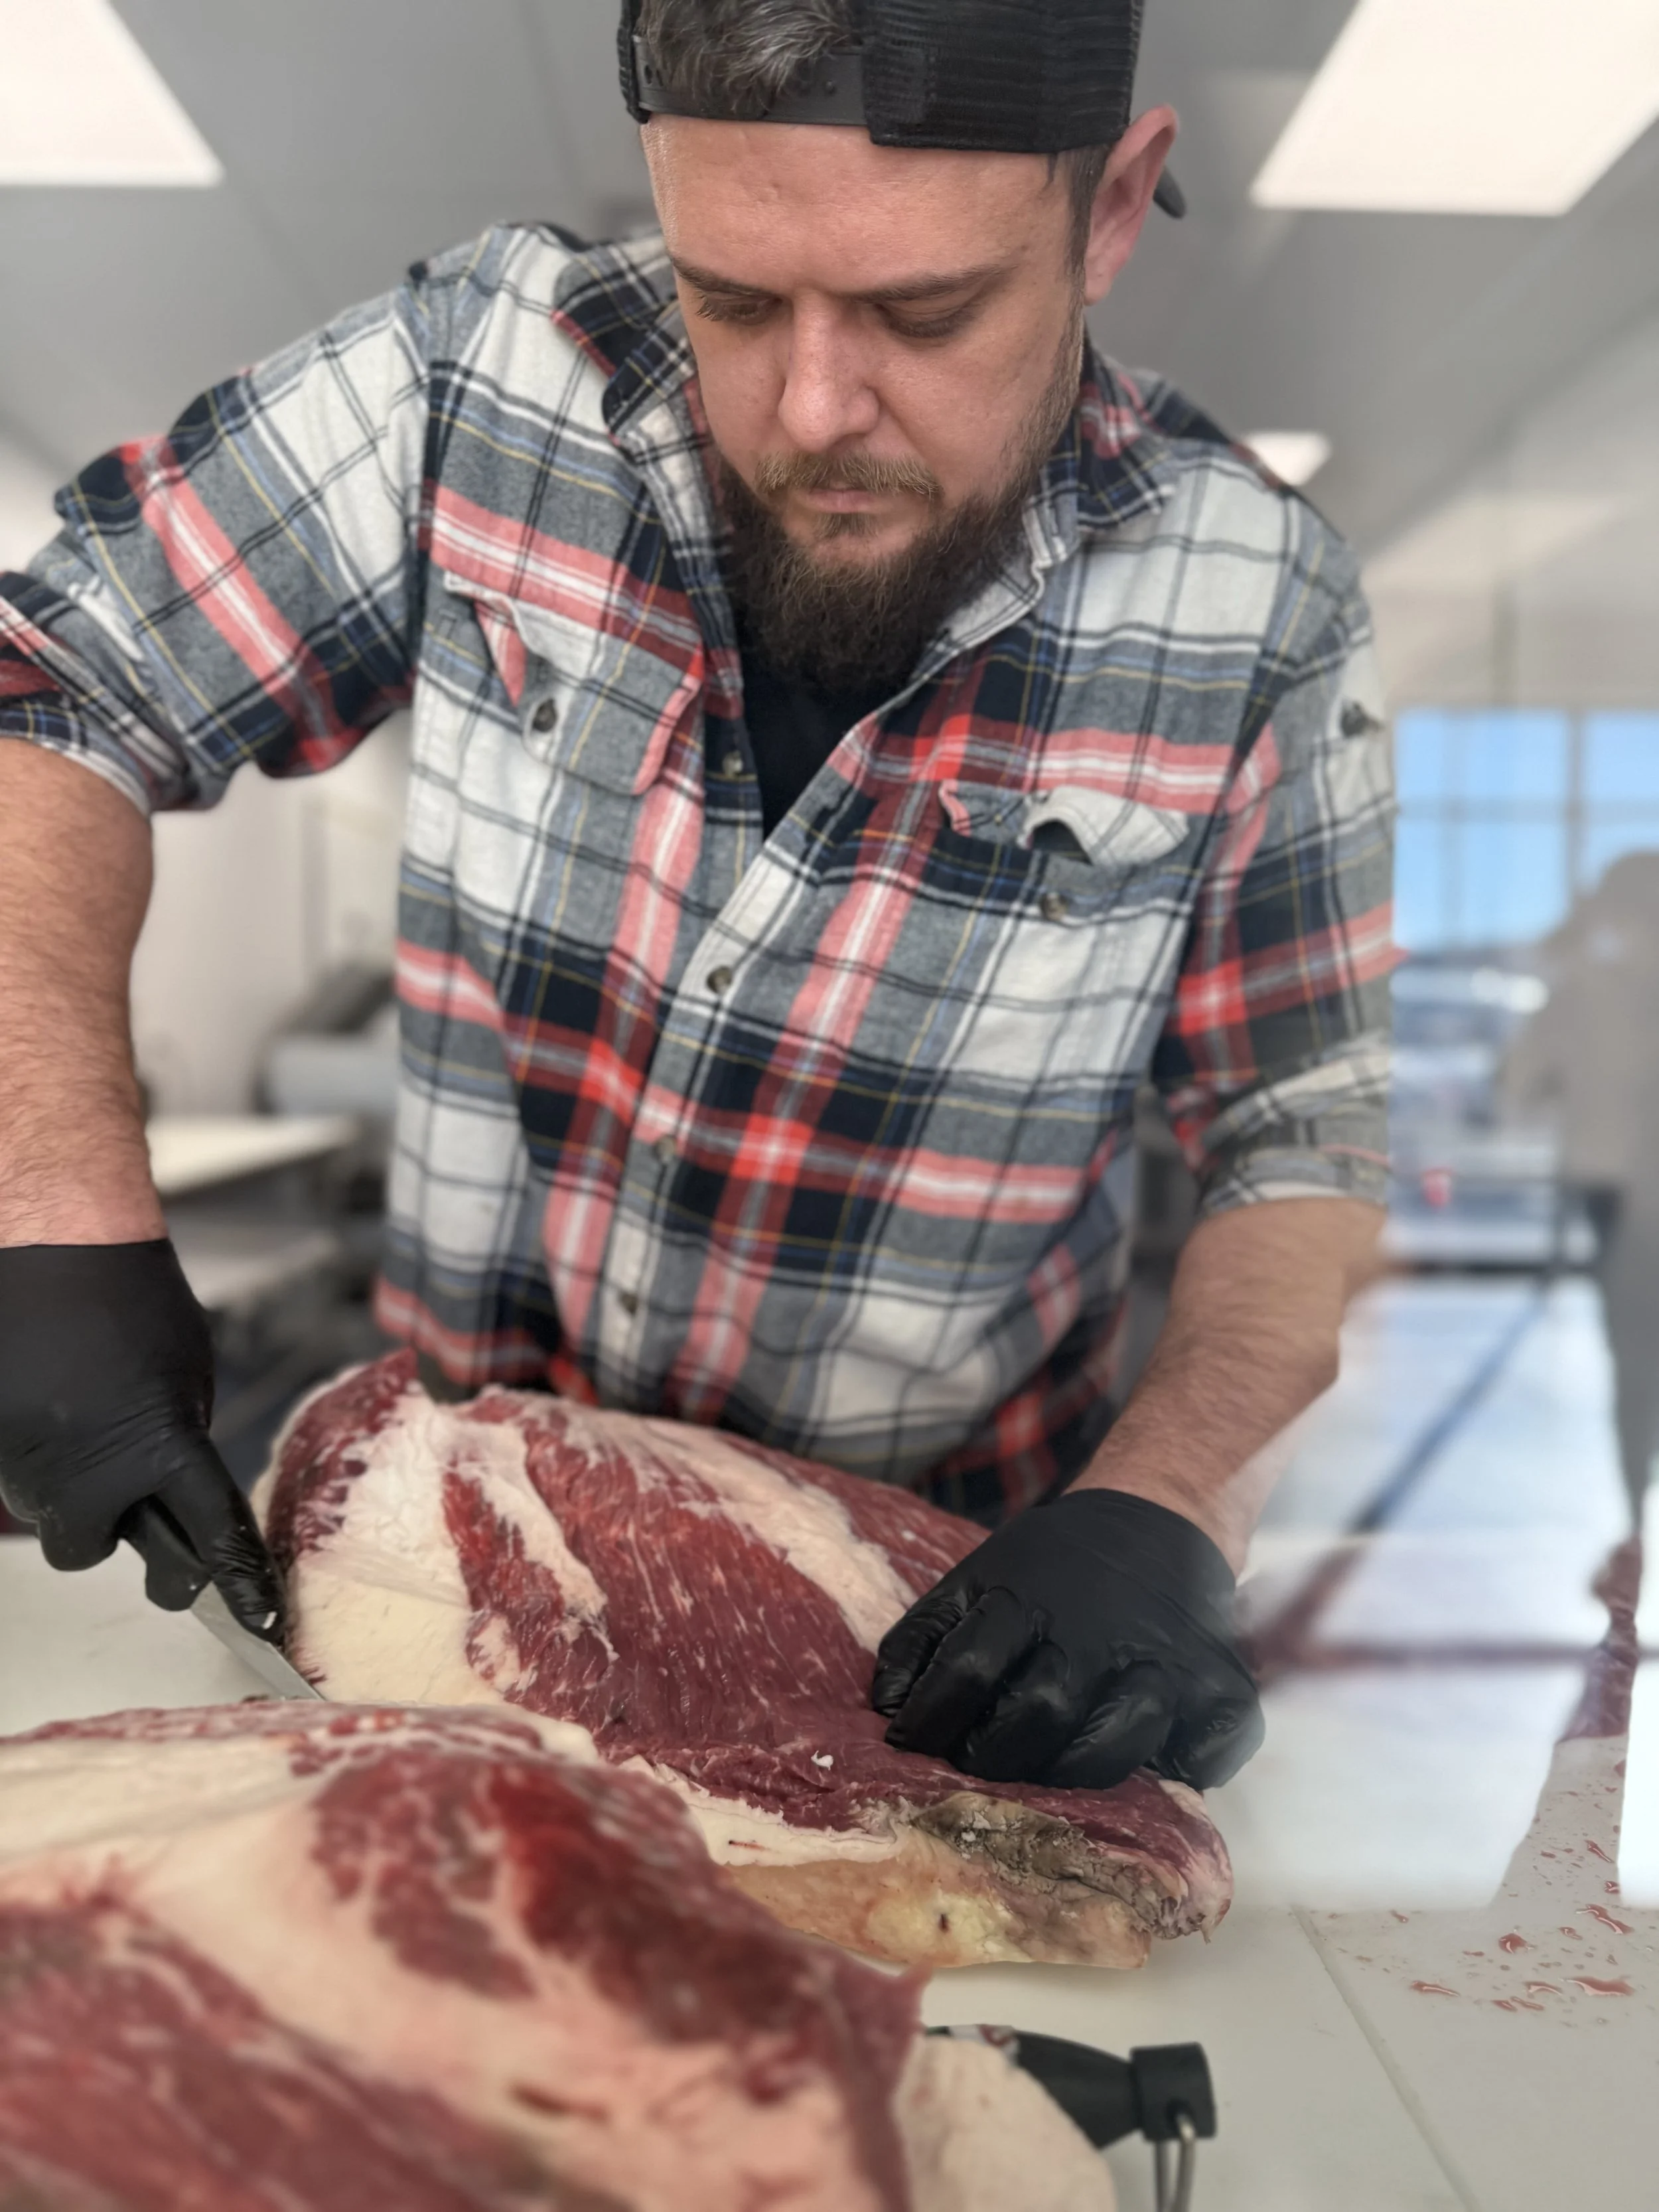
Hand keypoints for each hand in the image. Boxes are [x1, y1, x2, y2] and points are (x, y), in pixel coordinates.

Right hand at [0, 1241, 285, 1638]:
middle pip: (94, 1549)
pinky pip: (10, 1477)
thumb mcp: (187, 1372)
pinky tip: (40, 1401)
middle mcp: (88, 1469)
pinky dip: (27, 1452)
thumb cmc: (127, 1296)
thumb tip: (169, 1488)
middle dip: (106, 1524)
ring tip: (71, 1407)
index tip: (260, 1623)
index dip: (237, 1585)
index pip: (210, 1538)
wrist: (52, 1240)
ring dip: (62, 1480)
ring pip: (45, 1511)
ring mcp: (23, 1462)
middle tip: (115, 1474)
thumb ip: (179, 1440)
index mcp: (161, 1446)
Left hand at [870, 1489, 1261, 1791]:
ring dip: (1078, 1771)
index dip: (932, 1718)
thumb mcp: (978, 1576)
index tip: (912, 1744)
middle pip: (1042, 1710)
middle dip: (997, 1755)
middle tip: (979, 1766)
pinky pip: (1216, 1747)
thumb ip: (927, 1636)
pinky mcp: (1222, 1685)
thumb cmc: (1051, 1570)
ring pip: (1122, 1739)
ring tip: (1053, 1773)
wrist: (1155, 1518)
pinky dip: (1193, 1768)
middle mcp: (1097, 1632)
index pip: (969, 1668)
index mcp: (1027, 1599)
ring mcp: (1164, 1660)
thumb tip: (887, 1711)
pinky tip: (1166, 1770)